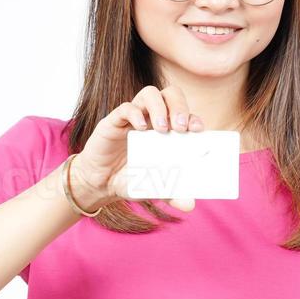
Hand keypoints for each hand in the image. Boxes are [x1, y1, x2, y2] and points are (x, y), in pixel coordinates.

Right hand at [71, 84, 205, 212]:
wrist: (101, 183)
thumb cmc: (132, 180)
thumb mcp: (154, 189)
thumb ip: (172, 194)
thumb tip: (190, 205)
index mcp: (169, 131)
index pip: (186, 114)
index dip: (194, 118)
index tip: (198, 130)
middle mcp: (153, 119)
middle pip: (171, 95)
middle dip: (179, 107)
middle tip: (181, 127)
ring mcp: (134, 117)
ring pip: (150, 93)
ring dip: (159, 107)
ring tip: (161, 128)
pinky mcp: (114, 120)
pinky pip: (125, 107)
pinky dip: (134, 114)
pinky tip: (140, 129)